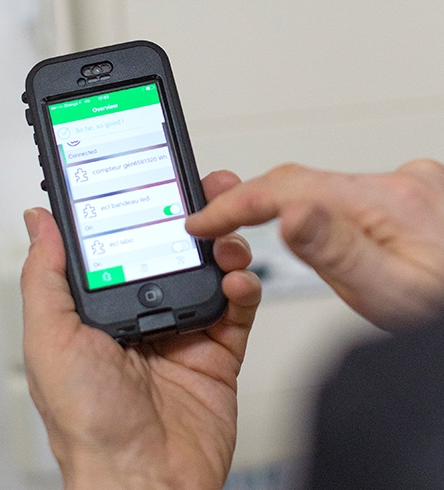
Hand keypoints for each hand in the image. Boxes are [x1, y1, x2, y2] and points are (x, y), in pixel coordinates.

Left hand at [21, 171, 260, 489]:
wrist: (145, 480)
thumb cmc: (89, 423)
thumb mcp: (51, 340)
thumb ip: (46, 277)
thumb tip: (38, 222)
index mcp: (108, 307)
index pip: (131, 243)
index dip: (146, 210)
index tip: (159, 181)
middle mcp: (148, 313)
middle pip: (178, 251)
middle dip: (197, 218)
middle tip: (210, 191)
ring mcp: (186, 329)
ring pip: (213, 271)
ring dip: (224, 247)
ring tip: (225, 242)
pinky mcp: (219, 349)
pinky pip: (239, 307)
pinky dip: (244, 287)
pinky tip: (238, 280)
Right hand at [187, 159, 443, 330]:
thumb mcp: (388, 295)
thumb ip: (336, 252)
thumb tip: (289, 214)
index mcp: (386, 203)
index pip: (286, 187)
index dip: (233, 203)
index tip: (201, 220)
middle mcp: (398, 183)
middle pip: (300, 180)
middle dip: (250, 201)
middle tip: (214, 221)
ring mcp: (405, 186)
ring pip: (321, 186)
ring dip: (282, 205)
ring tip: (251, 225)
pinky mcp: (407, 196)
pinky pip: (343, 192)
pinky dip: (315, 208)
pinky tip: (313, 227)